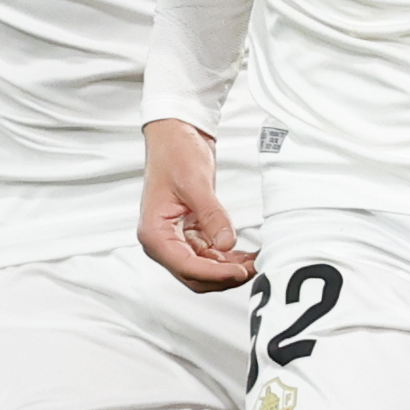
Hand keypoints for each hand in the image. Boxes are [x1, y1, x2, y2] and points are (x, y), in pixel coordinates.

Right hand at [138, 119, 255, 291]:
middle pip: (194, 274)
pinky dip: (227, 258)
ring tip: (254, 261)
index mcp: (154, 233)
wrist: (176, 134)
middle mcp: (163, 240)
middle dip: (223, 276)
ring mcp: (177, 238)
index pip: (185, 266)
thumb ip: (211, 215)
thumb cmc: (173, 152)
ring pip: (204, 268)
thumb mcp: (195, 182)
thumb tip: (226, 243)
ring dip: (228, 268)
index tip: (238, 272)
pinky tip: (246, 254)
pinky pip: (210, 254)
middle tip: (251, 269)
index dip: (214, 274)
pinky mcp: (190, 232)